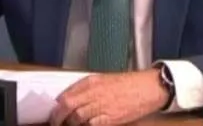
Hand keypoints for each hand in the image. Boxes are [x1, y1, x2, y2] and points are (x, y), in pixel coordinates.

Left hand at [50, 69, 168, 125]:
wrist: (148, 88)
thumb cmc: (129, 84)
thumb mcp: (105, 80)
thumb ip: (87, 88)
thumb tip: (71, 98)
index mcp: (91, 81)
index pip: (66, 93)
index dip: (57, 105)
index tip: (54, 111)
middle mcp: (94, 92)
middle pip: (67, 105)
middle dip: (58, 116)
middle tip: (56, 123)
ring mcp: (101, 105)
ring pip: (77, 117)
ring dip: (72, 124)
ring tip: (71, 125)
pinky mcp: (110, 118)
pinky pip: (91, 125)